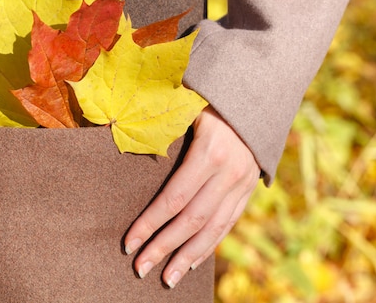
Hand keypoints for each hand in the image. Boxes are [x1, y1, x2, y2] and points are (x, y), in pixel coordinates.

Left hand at [124, 105, 260, 287]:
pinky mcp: (249, 189)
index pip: (174, 198)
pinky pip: (228, 224)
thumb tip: (118, 135)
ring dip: (188, 257)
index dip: (150, 223)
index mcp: (209, 152)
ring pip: (213, 229)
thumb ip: (162, 128)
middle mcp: (229, 173)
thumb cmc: (211, 99)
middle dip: (164, 247)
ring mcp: (243, 183)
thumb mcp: (187, 107)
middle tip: (140, 268)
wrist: (257, 97)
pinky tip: (192, 262)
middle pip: (192, 220)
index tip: (129, 242)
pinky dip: (209, 246)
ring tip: (167, 279)